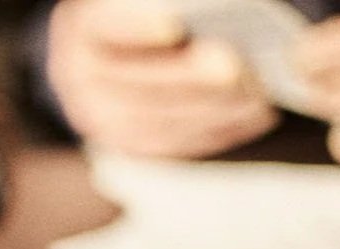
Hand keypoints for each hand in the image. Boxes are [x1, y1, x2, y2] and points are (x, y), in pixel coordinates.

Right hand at [46, 0, 279, 158]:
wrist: (115, 50)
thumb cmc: (146, 13)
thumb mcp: (147, 3)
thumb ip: (174, 6)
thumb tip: (201, 12)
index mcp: (83, 26)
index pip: (105, 26)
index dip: (137, 26)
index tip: (175, 25)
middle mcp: (80, 77)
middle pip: (139, 81)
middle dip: (192, 77)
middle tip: (236, 68)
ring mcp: (101, 118)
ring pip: (161, 119)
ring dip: (215, 109)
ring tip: (259, 93)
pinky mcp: (129, 144)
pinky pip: (175, 143)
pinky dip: (218, 130)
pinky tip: (255, 115)